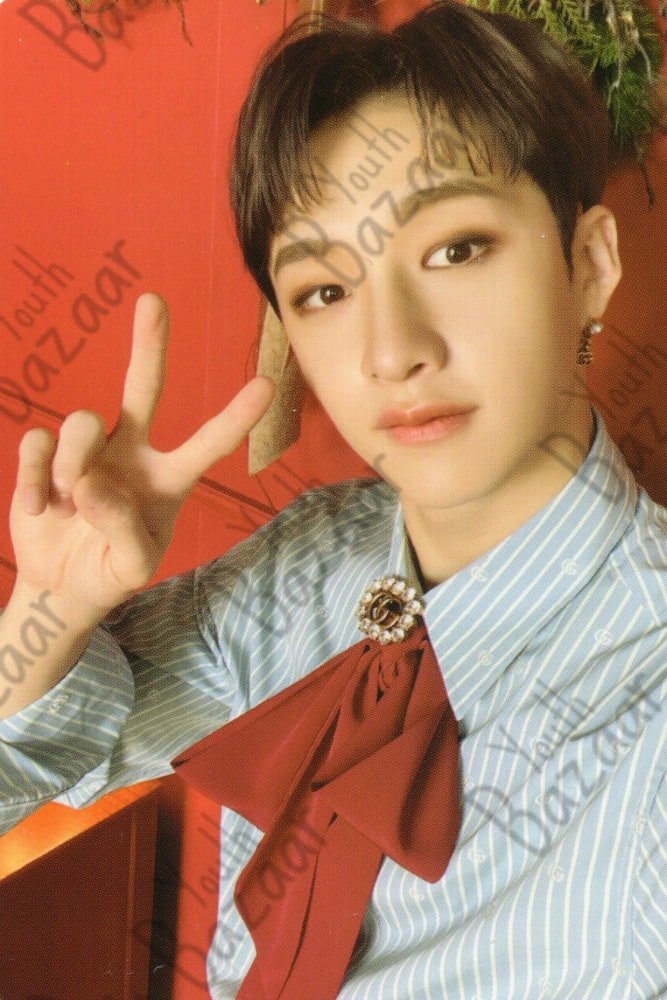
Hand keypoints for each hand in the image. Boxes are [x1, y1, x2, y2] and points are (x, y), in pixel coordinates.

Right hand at [9, 293, 274, 620]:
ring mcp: (88, 451)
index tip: (268, 384)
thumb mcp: (132, 564)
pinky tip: (40, 509)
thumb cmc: (112, 572)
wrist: (62, 585)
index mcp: (168, 479)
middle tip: (154, 300)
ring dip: (72, 464)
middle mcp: (132, 454)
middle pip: (143, 387)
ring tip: (69, 503)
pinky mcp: (46, 456)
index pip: (207, 444)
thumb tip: (89, 481)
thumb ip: (122, 528)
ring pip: (80, 422)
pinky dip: (35, 480)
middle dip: (150, 344)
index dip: (236, 417)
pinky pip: (38, 444)